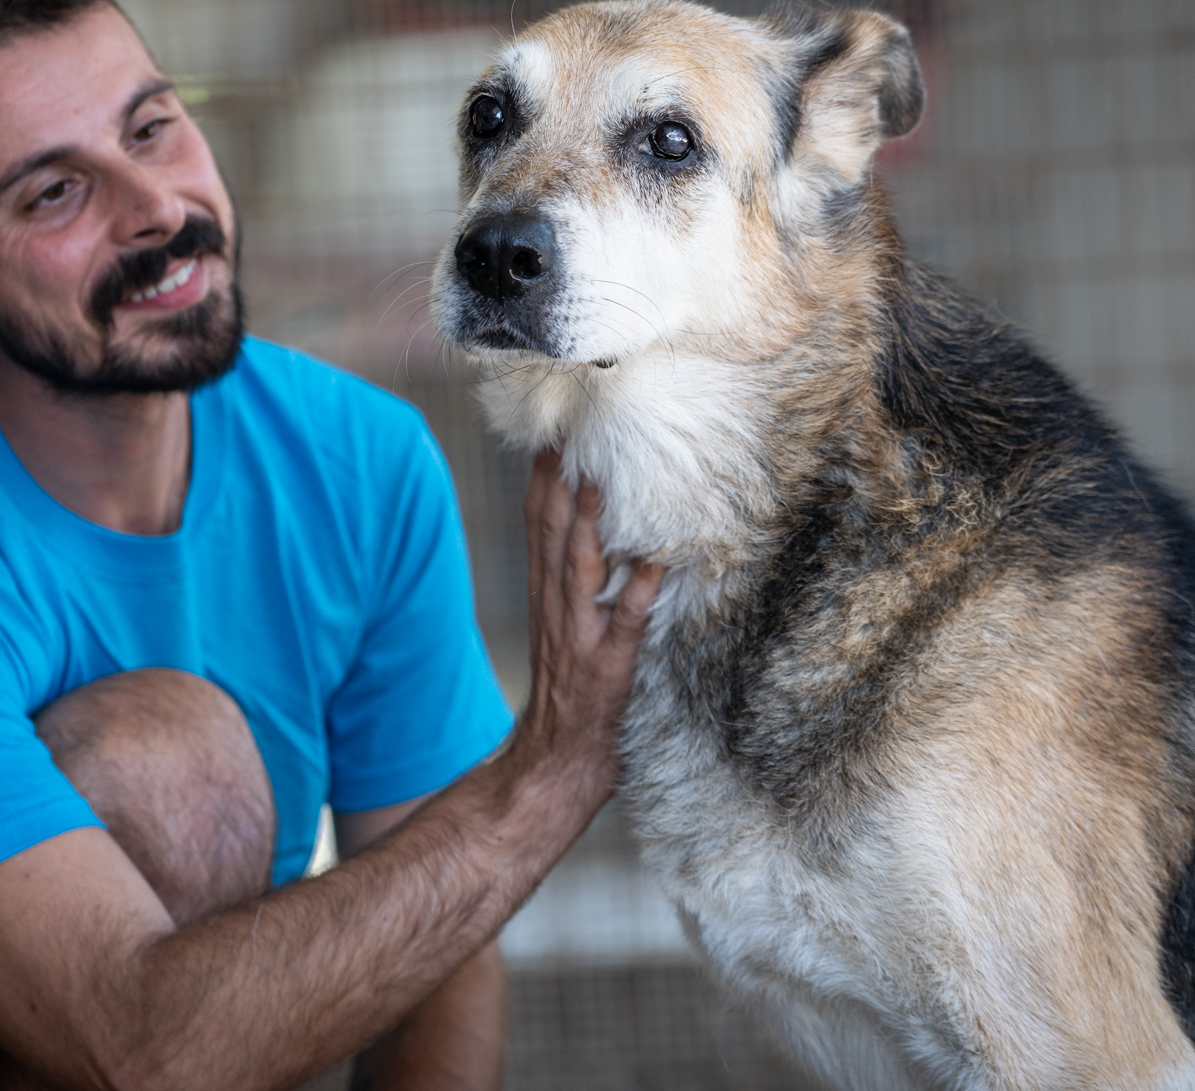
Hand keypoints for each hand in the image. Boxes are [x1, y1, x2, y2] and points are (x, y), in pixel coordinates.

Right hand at [512, 449, 663, 795]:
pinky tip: (655, 560)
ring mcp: (581, 635)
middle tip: (570, 430)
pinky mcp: (609, 665)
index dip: (543, 478)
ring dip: (587, 521)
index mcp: (546, 596)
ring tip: (597, 476)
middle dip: (558, 480)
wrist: (554, 763)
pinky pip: (627, 620)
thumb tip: (602, 539)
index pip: (538, 525)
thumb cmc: (569, 698)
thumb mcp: (562, 632)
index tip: (553, 433)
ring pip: (579, 566)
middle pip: (551, 533)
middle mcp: (557, 607)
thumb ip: (575, 586)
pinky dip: (640, 588)